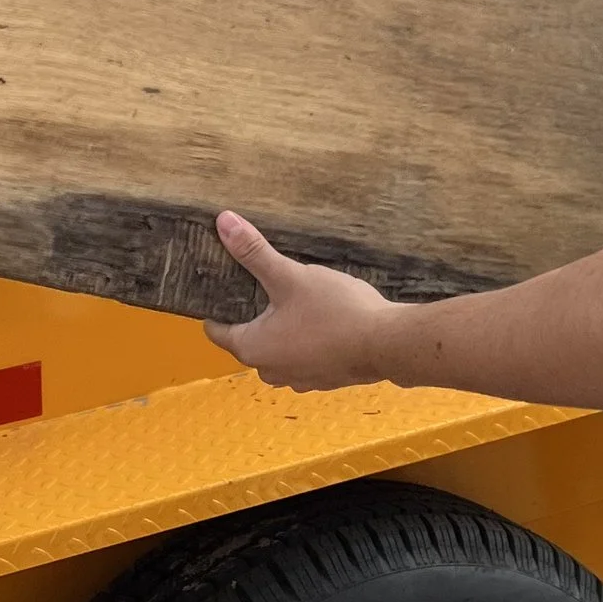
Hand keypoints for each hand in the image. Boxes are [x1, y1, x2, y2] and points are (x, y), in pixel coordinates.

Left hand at [203, 211, 397, 390]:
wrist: (386, 343)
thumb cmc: (334, 312)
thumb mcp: (291, 276)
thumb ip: (254, 252)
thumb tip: (223, 222)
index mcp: (252, 349)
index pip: (216, 330)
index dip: (217, 305)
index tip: (224, 283)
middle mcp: (269, 371)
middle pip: (248, 338)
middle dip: (253, 313)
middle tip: (263, 283)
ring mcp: (298, 379)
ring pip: (278, 347)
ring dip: (282, 328)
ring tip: (294, 297)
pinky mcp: (324, 378)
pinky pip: (303, 355)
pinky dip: (306, 339)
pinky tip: (322, 317)